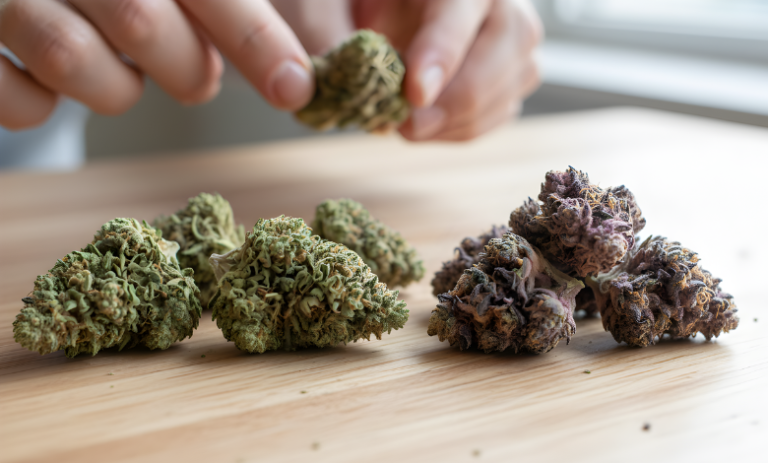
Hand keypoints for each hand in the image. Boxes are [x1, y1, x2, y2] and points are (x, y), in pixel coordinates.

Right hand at [0, 0, 314, 129]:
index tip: (294, 87)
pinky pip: (16, 102)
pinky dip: (40, 108)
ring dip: (114, 89)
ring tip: (118, 72)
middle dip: (187, 69)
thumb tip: (295, 75)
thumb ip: (229, 9)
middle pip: (142, 22)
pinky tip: (48, 85)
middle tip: (196, 78)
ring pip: (73, 60)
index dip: (256, 37)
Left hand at [273, 0, 541, 140]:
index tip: (415, 94)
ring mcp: (515, 35)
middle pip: (505, 48)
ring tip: (406, 127)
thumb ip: (322, 30)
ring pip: (508, 84)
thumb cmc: (355, 0)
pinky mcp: (514, 71)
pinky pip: (501, 110)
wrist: (388, 10)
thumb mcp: (329, 2)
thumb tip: (307, 85)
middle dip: (454, 98)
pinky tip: (426, 128)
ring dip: (456, 120)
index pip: (460, 7)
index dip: (441, 52)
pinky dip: (462, 129)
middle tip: (405, 126)